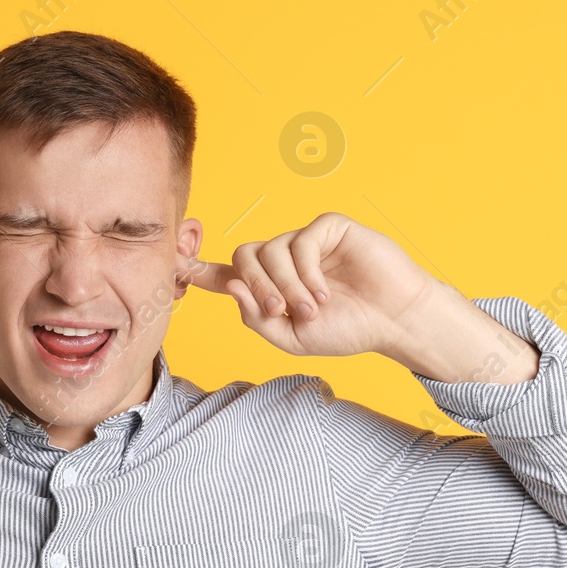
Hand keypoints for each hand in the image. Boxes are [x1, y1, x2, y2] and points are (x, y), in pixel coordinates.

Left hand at [182, 212, 440, 358]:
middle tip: (280, 312)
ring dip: (287, 286)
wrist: (394, 321)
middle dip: (256, 287)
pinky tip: (325, 291)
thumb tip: (230, 287)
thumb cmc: (348, 330)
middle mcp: (283, 260)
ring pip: (271, 251)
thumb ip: (256, 318)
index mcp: (269, 287)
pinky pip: (300, 241)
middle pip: (244, 257)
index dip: (199, 269)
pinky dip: (307, 271)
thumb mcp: (292, 339)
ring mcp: (305, 242)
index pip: (226, 275)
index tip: (172, 264)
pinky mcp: (329, 229)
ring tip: (312, 308)